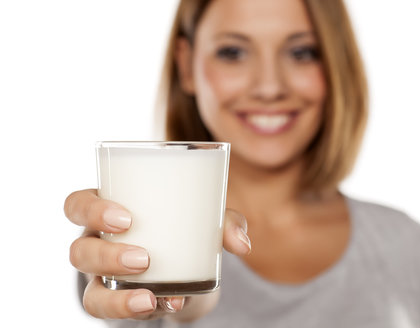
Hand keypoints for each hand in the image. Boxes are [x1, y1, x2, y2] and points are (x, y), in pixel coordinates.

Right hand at [64, 189, 250, 320]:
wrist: (190, 264)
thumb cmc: (188, 226)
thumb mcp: (206, 217)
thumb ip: (226, 223)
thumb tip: (242, 244)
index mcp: (110, 210)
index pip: (78, 204)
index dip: (90, 211)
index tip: (126, 219)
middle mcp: (99, 243)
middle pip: (79, 251)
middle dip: (106, 257)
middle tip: (144, 259)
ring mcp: (105, 277)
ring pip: (89, 291)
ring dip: (117, 298)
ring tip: (150, 296)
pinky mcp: (119, 300)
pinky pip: (113, 313)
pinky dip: (135, 311)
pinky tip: (166, 304)